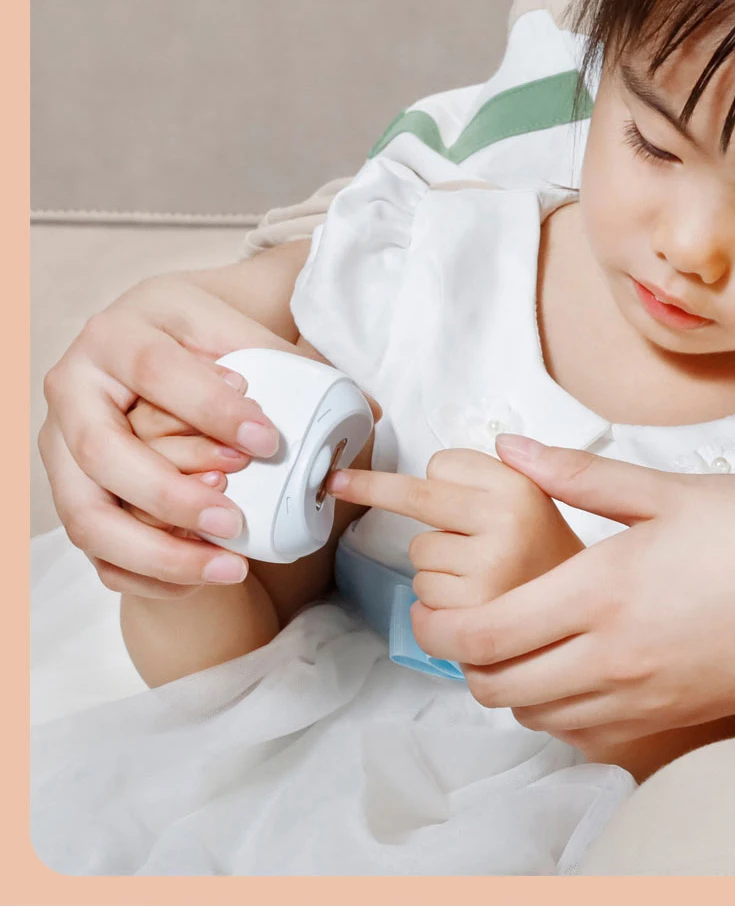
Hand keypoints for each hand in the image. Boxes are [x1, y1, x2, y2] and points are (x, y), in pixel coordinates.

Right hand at [38, 272, 292, 596]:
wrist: (159, 349)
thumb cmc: (209, 345)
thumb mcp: (244, 335)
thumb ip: (300, 365)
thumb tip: (373, 411)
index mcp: (118, 336)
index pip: (158, 372)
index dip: (211, 409)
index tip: (269, 442)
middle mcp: (75, 390)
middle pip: (104, 452)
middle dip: (171, 494)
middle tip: (234, 520)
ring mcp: (62, 447)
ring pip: (88, 515)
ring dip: (158, 550)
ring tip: (230, 568)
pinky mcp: (73, 492)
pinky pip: (95, 551)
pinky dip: (147, 575)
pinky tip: (204, 580)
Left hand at [327, 447, 584, 608]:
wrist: (589, 621)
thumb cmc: (551, 559)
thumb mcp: (536, 499)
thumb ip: (499, 473)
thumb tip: (461, 457)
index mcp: (523, 490)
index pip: (441, 463)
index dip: (442, 477)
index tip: (429, 477)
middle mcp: (509, 524)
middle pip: (419, 500)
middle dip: (396, 499)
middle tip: (371, 488)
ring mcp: (490, 570)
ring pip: (419, 554)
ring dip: (434, 565)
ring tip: (477, 575)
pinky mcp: (473, 614)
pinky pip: (422, 596)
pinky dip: (436, 603)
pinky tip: (471, 604)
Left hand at [406, 435, 734, 752]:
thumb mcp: (670, 490)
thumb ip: (578, 476)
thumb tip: (511, 448)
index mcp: (602, 592)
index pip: (484, 635)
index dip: (437, 629)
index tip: (427, 607)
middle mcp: (615, 658)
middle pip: (499, 689)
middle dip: (465, 662)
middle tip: (467, 621)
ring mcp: (647, 697)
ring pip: (538, 717)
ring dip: (509, 686)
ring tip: (518, 639)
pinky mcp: (677, 715)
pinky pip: (588, 731)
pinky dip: (557, 708)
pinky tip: (574, 666)